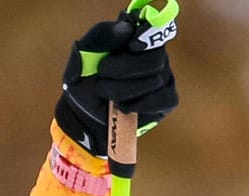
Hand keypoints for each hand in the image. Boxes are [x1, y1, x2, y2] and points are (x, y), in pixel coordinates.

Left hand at [55, 14, 178, 156]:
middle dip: (124, 69)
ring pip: (155, 81)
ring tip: (106, 93)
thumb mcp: (82, 56)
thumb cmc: (85, 81)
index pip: (152, 32)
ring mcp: (163, 76)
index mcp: (136, 37)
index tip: (131, 46)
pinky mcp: (166, 99)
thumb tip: (125, 28)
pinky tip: (124, 107)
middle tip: (102, 74)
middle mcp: (155, 54)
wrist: (85, 114)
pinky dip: (141, 105)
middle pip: (155, 59)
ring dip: (123, 90)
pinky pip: (164, 99)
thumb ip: (100, 37)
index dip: (145, 38)